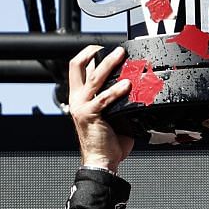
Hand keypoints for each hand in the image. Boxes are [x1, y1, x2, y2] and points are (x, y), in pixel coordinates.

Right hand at [67, 44, 133, 172]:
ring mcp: (81, 107)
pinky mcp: (90, 115)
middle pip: (77, 66)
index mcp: (80, 97)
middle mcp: (77, 99)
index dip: (88, 54)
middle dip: (94, 52)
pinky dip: (116, 91)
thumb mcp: (110, 113)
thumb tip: (131, 84)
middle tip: (114, 48)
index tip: (104, 47)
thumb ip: (115, 98)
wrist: (102, 160)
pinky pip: (103, 99)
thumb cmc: (108, 140)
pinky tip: (127, 85)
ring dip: (108, 64)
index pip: (79, 68)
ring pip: (93, 78)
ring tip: (122, 56)